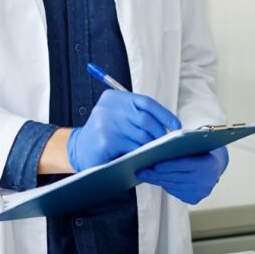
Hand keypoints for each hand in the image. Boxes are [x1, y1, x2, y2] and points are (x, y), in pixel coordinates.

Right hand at [66, 91, 180, 171]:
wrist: (79, 149)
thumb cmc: (105, 133)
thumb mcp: (118, 116)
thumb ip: (137, 115)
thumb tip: (168, 124)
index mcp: (114, 97)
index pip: (146, 102)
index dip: (164, 114)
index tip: (176, 125)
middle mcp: (108, 108)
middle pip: (145, 119)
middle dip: (160, 132)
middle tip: (167, 142)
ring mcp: (105, 124)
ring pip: (141, 135)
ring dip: (152, 144)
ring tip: (158, 149)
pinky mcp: (106, 141)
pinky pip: (132, 148)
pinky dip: (142, 153)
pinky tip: (145, 156)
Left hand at [135, 147, 228, 204]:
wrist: (213, 170)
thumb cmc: (200, 154)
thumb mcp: (196, 148)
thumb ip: (183, 149)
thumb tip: (159, 151)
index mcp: (208, 164)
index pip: (186, 165)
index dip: (170, 166)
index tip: (155, 166)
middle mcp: (205, 181)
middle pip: (176, 177)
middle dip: (157, 175)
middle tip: (141, 172)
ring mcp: (200, 192)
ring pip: (174, 186)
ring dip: (158, 181)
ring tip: (145, 176)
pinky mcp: (194, 199)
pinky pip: (176, 192)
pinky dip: (166, 186)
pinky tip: (158, 180)